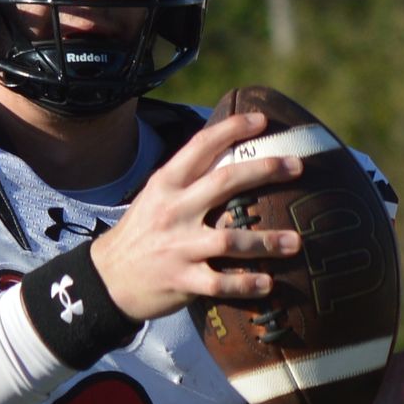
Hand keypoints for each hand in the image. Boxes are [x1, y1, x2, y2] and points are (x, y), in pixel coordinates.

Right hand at [86, 111, 303, 322]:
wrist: (105, 279)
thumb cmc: (141, 234)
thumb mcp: (155, 198)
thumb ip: (189, 181)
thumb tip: (230, 157)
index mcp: (167, 184)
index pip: (200, 146)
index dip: (232, 128)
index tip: (262, 120)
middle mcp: (173, 210)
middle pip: (225, 182)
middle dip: (265, 170)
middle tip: (297, 166)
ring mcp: (178, 247)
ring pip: (230, 240)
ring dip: (267, 241)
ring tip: (296, 242)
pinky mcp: (181, 280)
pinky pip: (220, 283)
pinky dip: (246, 284)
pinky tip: (268, 284)